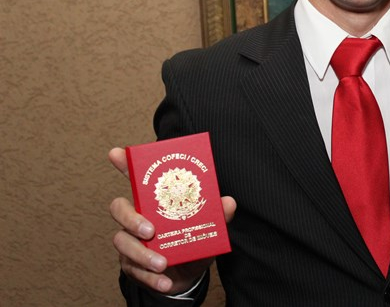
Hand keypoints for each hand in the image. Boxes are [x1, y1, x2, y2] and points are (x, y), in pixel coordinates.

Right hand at [108, 147, 236, 294]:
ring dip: (142, 254)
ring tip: (162, 263)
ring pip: (123, 243)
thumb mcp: (209, 228)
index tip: (116, 153)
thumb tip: (228, 202)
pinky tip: (165, 281)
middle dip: (131, 218)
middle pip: (120, 209)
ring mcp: (131, 242)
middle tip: (150, 230)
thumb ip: (218, 215)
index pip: (136, 180)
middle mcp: (137, 219)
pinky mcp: (131, 266)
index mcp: (154, 203)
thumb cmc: (192, 241)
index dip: (124, 165)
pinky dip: (151, 278)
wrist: (187, 274)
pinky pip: (134, 271)